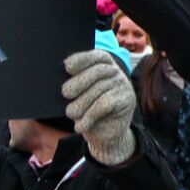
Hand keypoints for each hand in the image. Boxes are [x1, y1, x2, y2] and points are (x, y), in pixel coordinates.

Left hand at [63, 50, 137, 164]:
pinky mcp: (128, 100)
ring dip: (82, 103)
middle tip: (65, 93)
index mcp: (103, 64)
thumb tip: (62, 83)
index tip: (67, 66)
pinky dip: (89, 116)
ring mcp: (123, 85)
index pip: (96, 56)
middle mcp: (115, 71)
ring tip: (70, 113)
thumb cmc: (86, 110)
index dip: (82, 59)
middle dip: (79, 81)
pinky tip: (80, 126)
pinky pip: (105, 104)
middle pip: (98, 71)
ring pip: (100, 89)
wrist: (105, 133)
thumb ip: (73, 85)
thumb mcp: (77, 95)